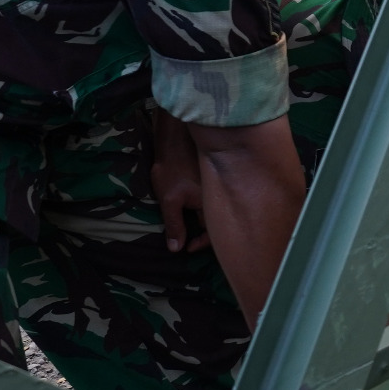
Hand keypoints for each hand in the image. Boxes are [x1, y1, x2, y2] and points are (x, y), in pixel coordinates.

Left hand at [149, 110, 208, 251]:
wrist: (175, 140)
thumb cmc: (171, 170)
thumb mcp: (168, 200)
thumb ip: (174, 225)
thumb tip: (176, 249)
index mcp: (211, 204)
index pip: (212, 232)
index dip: (201, 243)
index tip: (187, 249)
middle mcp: (220, 197)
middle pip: (219, 223)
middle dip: (208, 235)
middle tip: (192, 241)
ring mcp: (219, 187)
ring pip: (217, 211)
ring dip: (208, 222)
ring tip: (194, 229)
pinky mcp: (215, 179)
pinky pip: (216, 199)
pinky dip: (208, 209)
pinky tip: (197, 210)